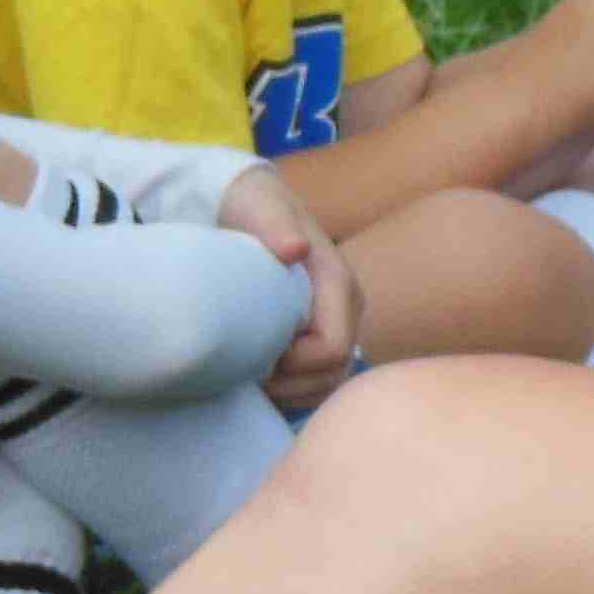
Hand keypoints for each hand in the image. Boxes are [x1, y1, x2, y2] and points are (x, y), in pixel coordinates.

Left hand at [218, 166, 366, 400]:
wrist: (252, 202)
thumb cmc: (254, 206)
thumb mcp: (261, 208)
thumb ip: (277, 226)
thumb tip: (295, 250)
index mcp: (338, 283)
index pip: (331, 349)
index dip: (293, 367)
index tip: (253, 358)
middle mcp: (348, 308)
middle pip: (333, 374)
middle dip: (289, 385)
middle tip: (245, 376)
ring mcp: (339, 323)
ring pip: (328, 382)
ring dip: (290, 391)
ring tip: (249, 379)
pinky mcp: (324, 333)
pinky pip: (318, 379)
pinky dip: (290, 389)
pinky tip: (259, 377)